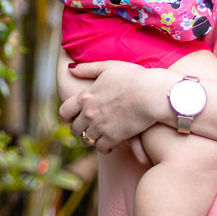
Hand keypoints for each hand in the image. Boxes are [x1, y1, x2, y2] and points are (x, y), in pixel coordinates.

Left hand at [58, 60, 176, 153]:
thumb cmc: (133, 77)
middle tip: (84, 129)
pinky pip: (101, 148)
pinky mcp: (114, 137)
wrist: (151, 94)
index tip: (69, 119)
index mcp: (85, 96)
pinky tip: (108, 145)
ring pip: (87, 140)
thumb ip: (87, 68)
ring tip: (96, 137)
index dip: (65, 117)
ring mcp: (100, 127)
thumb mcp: (108, 67)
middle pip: (75, 129)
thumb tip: (70, 68)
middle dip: (78, 129)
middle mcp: (89, 113)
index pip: (64, 111)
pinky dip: (103, 148)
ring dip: (90, 139)